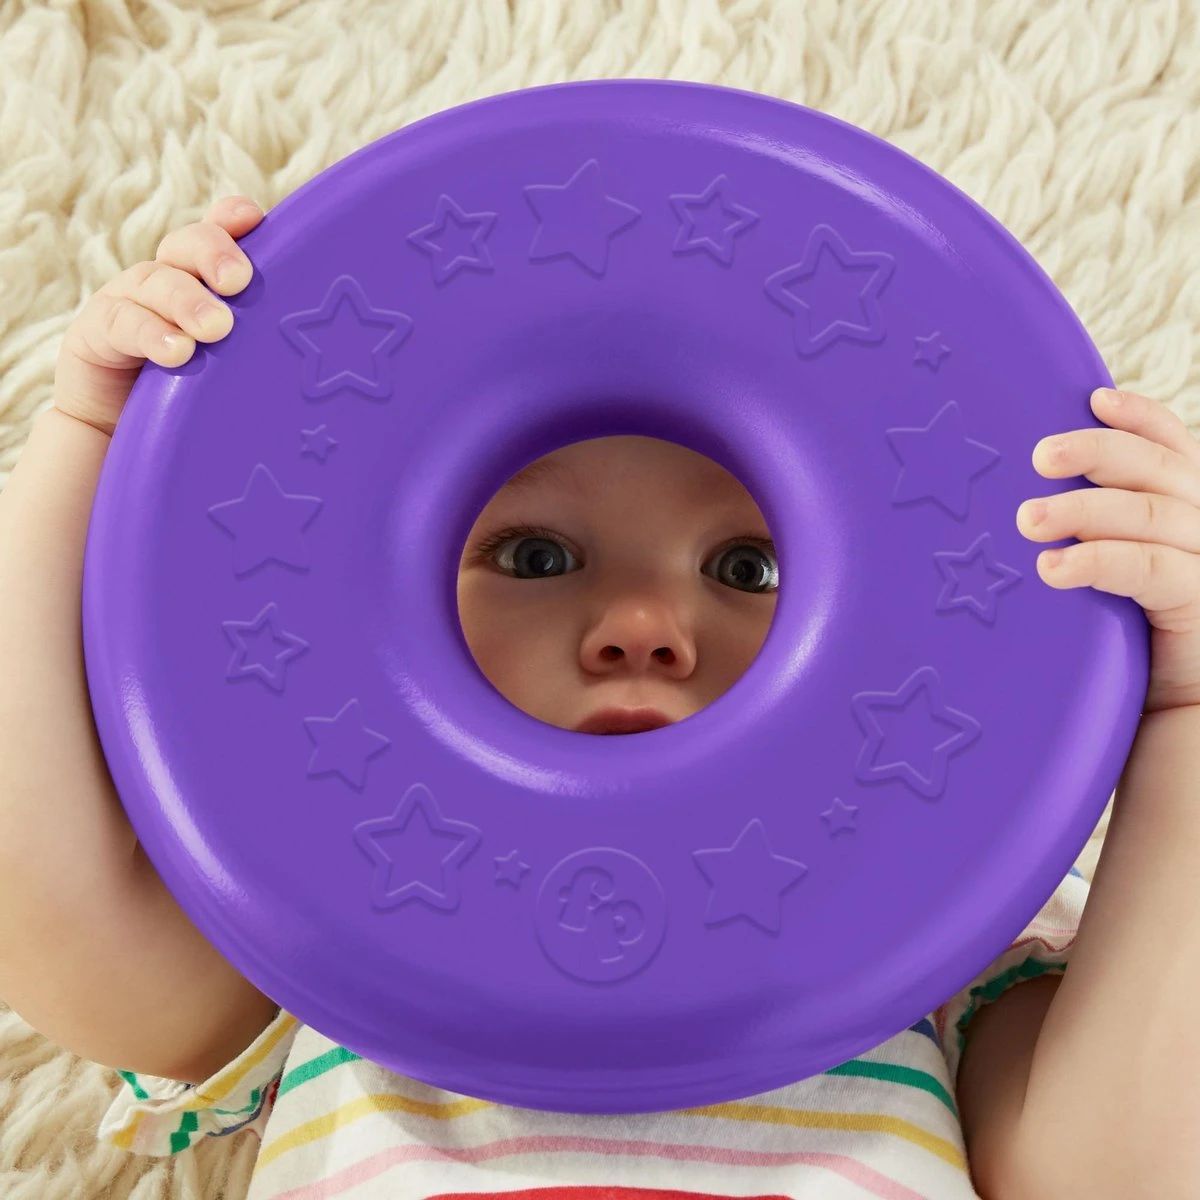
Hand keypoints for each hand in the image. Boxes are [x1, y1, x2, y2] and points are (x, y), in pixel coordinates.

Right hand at [52, 195, 263, 437]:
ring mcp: (128, 303)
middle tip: (239, 281)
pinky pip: (122, 322)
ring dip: (187, 300)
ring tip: (216, 328)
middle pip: (186, 246)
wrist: (124, 442)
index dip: (232, 220)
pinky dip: (151, 333)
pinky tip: (177, 352)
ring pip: (155, 281)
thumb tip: (332, 363)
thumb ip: (265, 354)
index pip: (218, 236)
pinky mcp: (95, 333)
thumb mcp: (238, 375)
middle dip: (213, 254)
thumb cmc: (197, 408)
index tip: (254, 220)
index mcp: (204, 286)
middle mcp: (166, 284)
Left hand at [1016, 388, 1199, 713]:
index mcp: (1189, 504)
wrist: (1178, 711)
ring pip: (1150, 514)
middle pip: (1159, 468)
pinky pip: (1148, 569)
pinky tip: (1054, 568)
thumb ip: (1095, 525)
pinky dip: (1099, 560)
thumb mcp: (1113, 566)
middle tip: (1040, 456)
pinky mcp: (1198, 600)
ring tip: (1028, 519)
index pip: (1173, 444)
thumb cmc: (1130, 632)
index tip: (1092, 399)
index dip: (1139, 418)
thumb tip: (1022, 496)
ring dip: (1086, 510)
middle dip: (1098, 454)